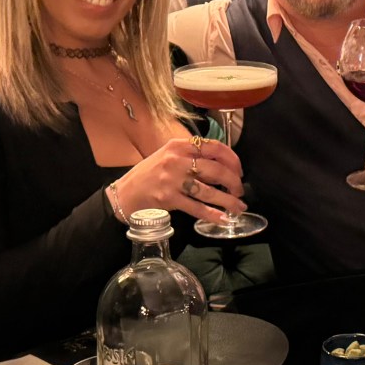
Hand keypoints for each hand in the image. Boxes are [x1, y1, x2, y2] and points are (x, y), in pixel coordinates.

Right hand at [109, 136, 245, 226]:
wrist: (124, 193)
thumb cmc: (149, 174)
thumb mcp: (168, 156)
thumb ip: (192, 156)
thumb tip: (222, 165)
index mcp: (179, 146)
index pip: (214, 147)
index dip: (232, 159)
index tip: (239, 170)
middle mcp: (176, 160)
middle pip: (215, 169)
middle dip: (233, 182)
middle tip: (239, 191)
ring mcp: (172, 180)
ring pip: (209, 191)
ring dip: (228, 201)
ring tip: (238, 207)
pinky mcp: (168, 199)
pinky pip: (196, 207)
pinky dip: (212, 214)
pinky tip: (222, 218)